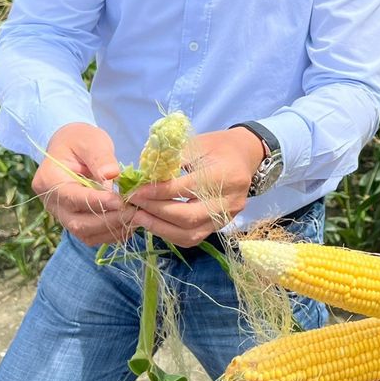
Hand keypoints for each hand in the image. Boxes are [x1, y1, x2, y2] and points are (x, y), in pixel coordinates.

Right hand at [33, 122, 136, 245]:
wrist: (70, 147)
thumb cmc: (80, 140)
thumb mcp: (90, 141)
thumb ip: (100, 158)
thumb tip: (112, 175)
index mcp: (48, 180)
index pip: (72, 197)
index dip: (97, 202)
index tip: (120, 201)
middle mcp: (51, 203)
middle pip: (78, 223)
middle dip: (108, 220)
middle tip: (135, 211)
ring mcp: (61, 215)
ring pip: (85, 234)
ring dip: (112, 229)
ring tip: (136, 217)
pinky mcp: (74, 221)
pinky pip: (91, 236)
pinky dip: (111, 233)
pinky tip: (129, 223)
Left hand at [125, 127, 262, 247]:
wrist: (245, 155)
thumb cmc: (218, 146)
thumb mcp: (197, 143)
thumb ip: (173, 160)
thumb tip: (143, 176)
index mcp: (226, 174)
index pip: (187, 188)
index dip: (159, 192)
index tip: (136, 191)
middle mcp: (230, 200)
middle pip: (189, 216)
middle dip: (156, 212)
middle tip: (134, 206)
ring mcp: (228, 216)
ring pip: (191, 233)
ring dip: (161, 228)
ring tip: (140, 218)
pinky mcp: (222, 226)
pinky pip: (194, 237)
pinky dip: (171, 234)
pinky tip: (156, 223)